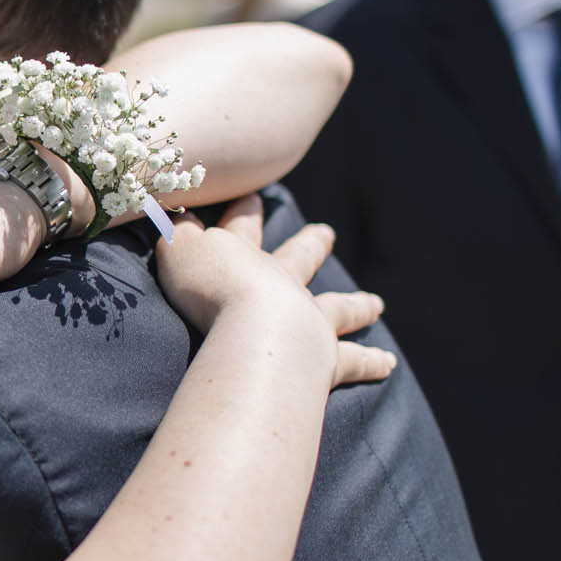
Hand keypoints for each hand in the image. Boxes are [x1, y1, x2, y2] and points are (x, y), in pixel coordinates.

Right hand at [155, 197, 393, 388]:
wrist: (252, 328)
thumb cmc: (210, 289)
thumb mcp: (178, 251)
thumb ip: (174, 232)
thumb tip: (172, 212)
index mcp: (245, 258)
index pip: (241, 228)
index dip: (243, 212)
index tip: (252, 196)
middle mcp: (282, 283)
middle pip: (299, 259)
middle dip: (310, 245)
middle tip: (326, 233)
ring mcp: (308, 318)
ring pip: (337, 307)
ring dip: (356, 304)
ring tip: (376, 304)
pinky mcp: (325, 358)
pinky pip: (353, 359)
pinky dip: (370, 361)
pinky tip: (388, 364)